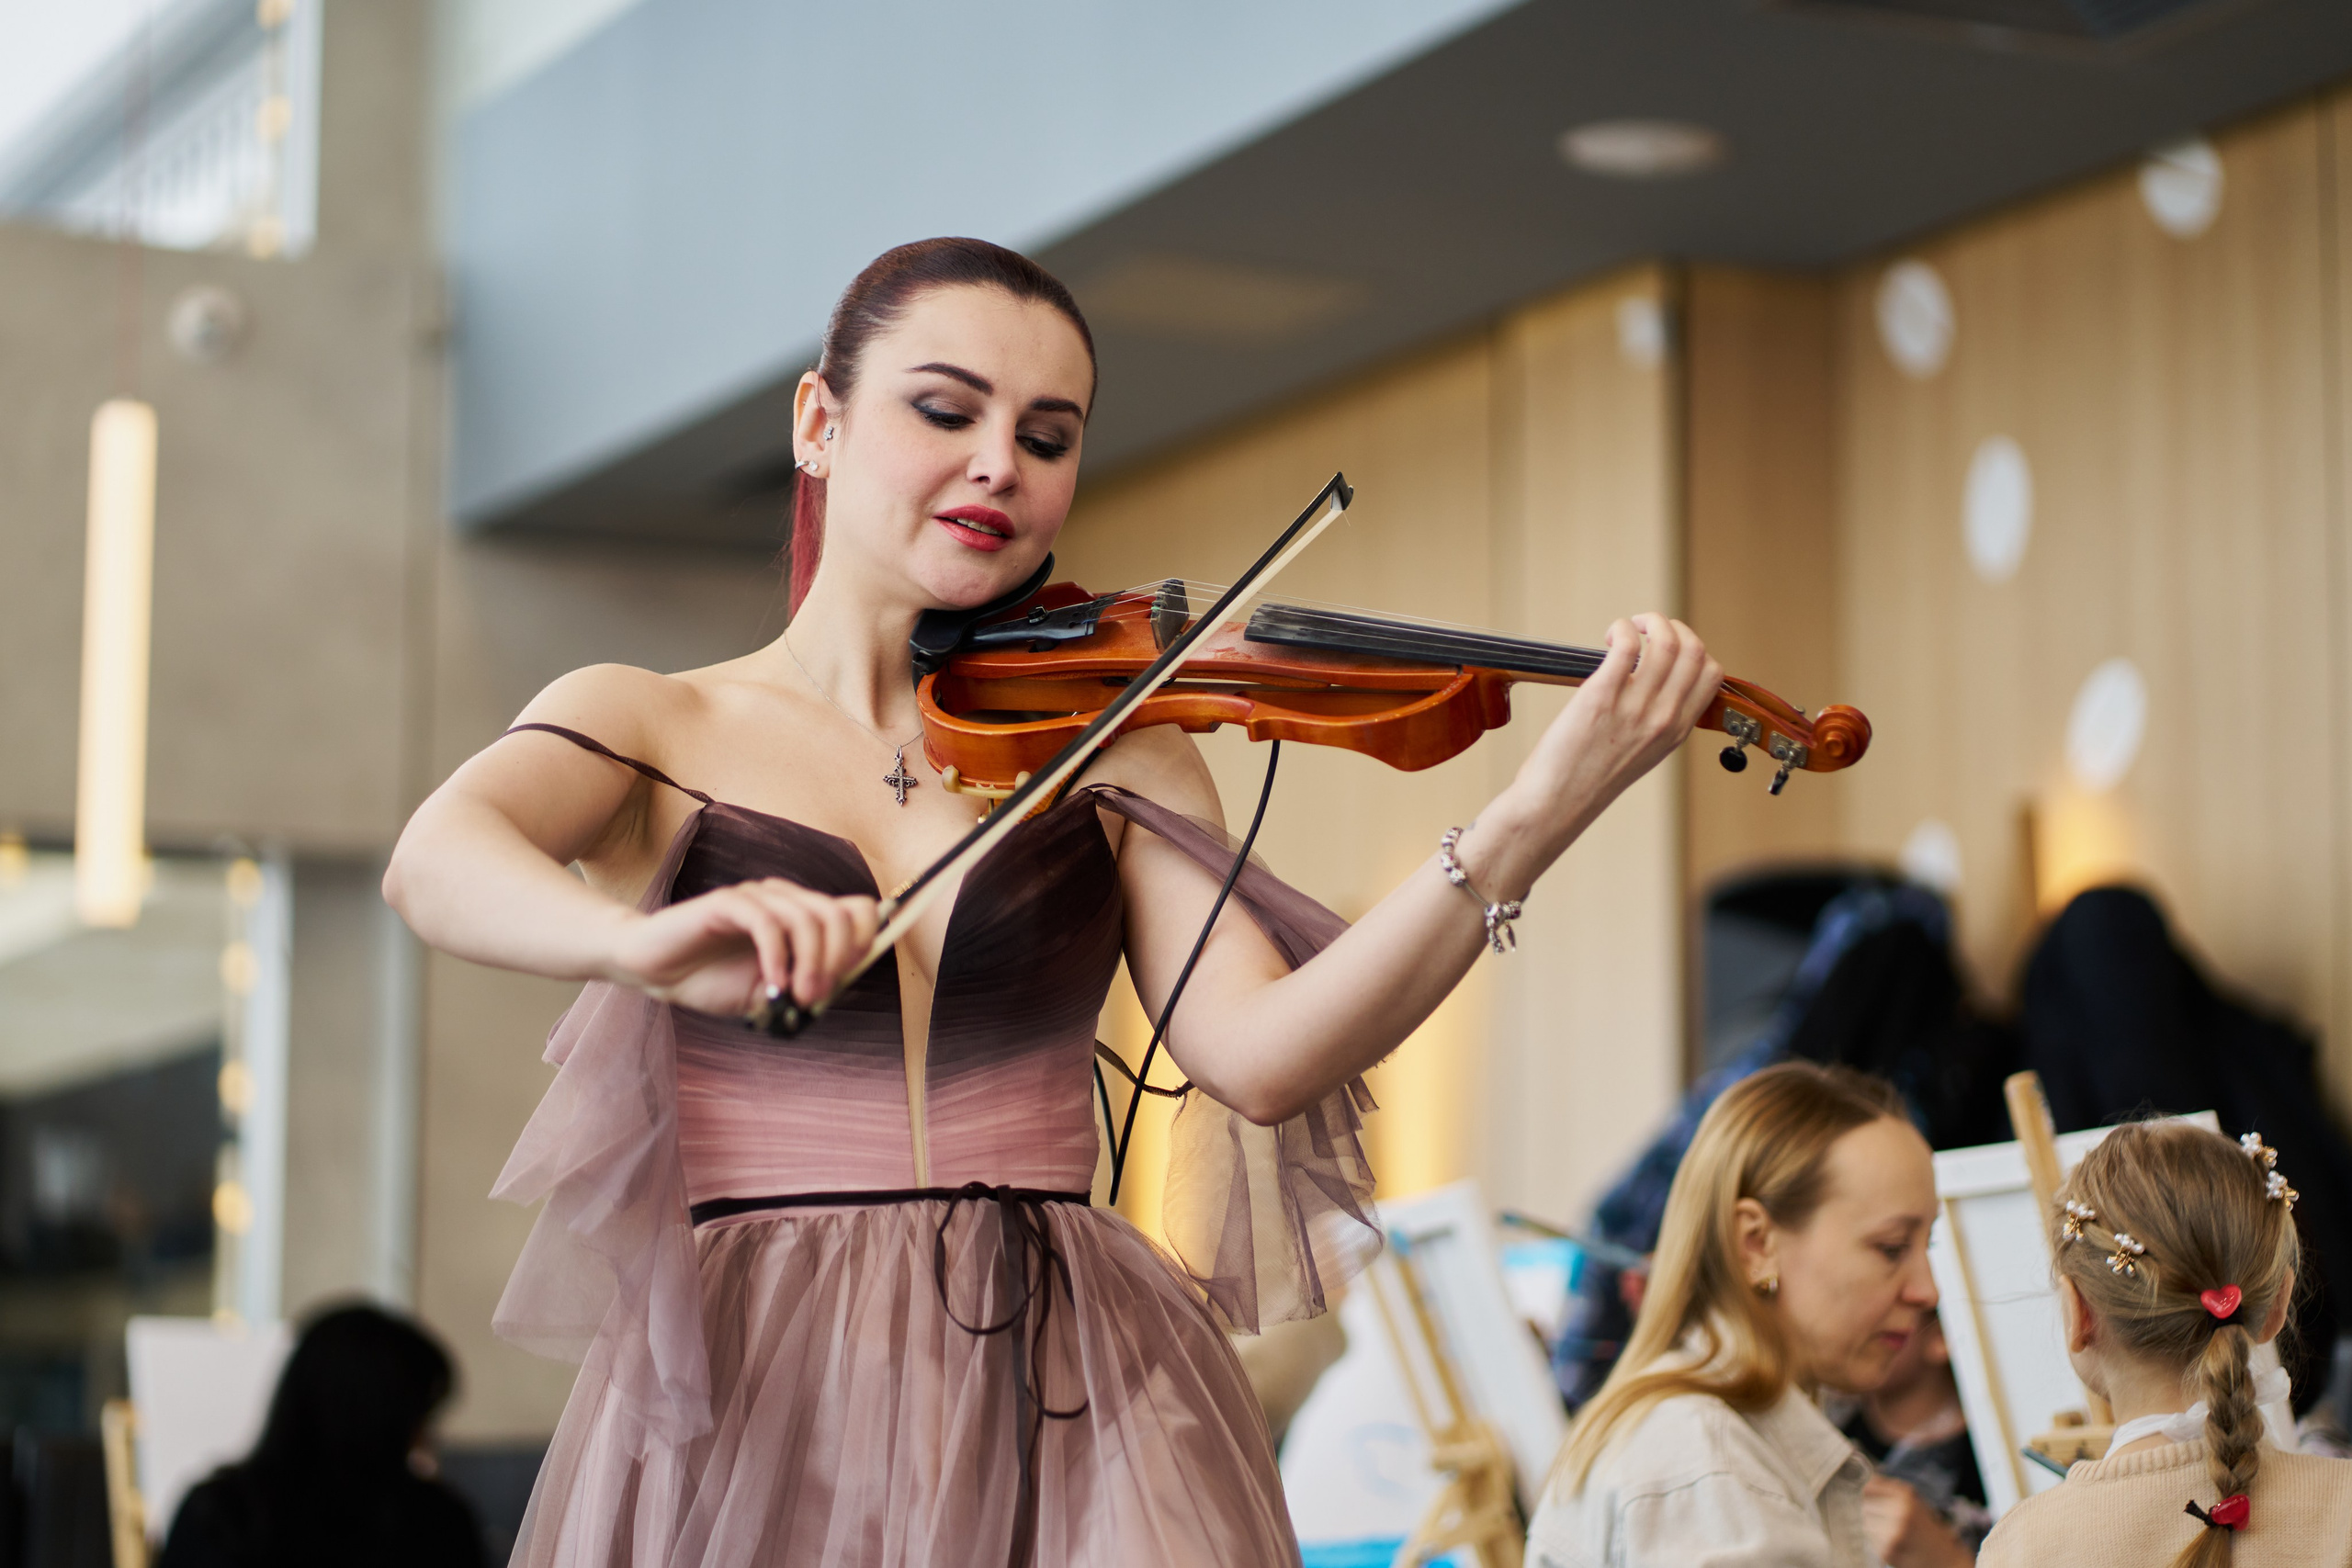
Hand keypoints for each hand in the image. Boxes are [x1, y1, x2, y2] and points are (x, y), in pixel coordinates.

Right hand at [605, 879, 880, 1015]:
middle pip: (838, 914)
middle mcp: (785, 899)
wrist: (656, 972)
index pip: (858, 909)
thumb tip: (839, 986)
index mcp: (800, 916)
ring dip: (810, 963)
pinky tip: (772, 985)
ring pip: (807, 918)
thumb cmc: (712, 980)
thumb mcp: (769, 993)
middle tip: (815, 998)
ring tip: (795, 997)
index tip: (849, 976)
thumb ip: (803, 987)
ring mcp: (757, 897)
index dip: (865, 938)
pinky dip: (778, 957)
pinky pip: (767, 923)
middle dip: (837, 960)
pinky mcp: (728, 902)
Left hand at [1468, 614, 1719, 896]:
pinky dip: (1622, 628)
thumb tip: (1657, 684)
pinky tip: (1610, 636)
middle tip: (1649, 631)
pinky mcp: (1601, 696)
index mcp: (1677, 731)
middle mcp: (1663, 718)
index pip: (1711, 675)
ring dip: (1650, 622)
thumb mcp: (1643, 754)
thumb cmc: (1589, 778)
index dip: (1694, 649)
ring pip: (1667, 642)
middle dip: (1674, 628)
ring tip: (1629, 629)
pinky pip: (1626, 645)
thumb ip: (1659, 721)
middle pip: (1695, 651)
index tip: (1669, 647)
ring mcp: (1635, 707)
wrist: (1558, 802)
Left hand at [1861, 1476, 1973, 1567]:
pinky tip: (1894, 1543)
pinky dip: (1877, 1540)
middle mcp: (1899, 1512)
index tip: (1874, 1497)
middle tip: (1889, 1520)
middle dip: (1873, 1511)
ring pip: (1866, 1522)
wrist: (1944, 1559)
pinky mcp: (1886, 1550)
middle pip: (1865, 1505)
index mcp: (1906, 1497)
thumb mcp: (1916, 1502)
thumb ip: (1893, 1489)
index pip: (1870, 1487)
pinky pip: (1870, 1538)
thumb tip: (1868, 1482)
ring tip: (1893, 1532)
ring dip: (1874, 1526)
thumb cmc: (1927, 1529)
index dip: (1870, 1493)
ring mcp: (1892, 1532)